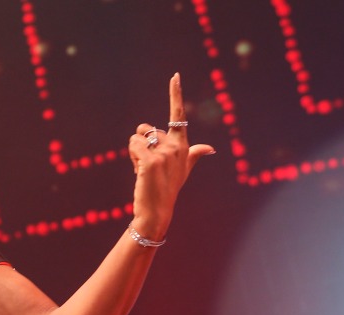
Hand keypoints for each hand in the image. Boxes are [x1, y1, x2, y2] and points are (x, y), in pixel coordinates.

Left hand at [128, 73, 214, 239]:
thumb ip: (195, 155)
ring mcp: (165, 153)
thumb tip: (211, 148)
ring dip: (134, 153)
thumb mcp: (183, 170)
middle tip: (148, 165)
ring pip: (136, 137)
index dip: (175, 93)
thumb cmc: (168, 189)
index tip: (175, 75)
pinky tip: (140, 172)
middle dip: (140, 143)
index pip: (178, 114)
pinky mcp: (151, 160)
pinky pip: (133, 145)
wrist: (158, 210)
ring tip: (144, 170)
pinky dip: (132, 157)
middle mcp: (176, 146)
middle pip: (146, 128)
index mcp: (183, 144)